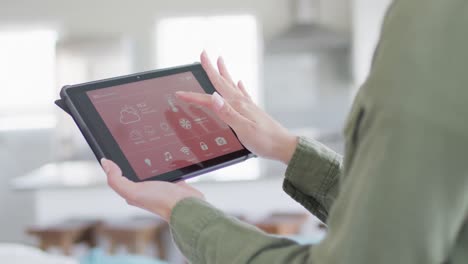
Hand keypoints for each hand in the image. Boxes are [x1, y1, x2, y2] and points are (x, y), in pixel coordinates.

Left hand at [101, 158, 203, 220]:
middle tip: (132, 146)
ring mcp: (160, 184)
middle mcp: (145, 189)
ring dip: (152, 159)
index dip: (115, 164)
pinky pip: (167, 167)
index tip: (113, 150)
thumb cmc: (161, 202)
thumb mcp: (133, 191)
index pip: (120, 176)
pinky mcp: (173, 180)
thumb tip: (105, 163)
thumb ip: (116, 180)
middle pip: (136, 170)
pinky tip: (167, 156)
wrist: (186, 204)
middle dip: (134, 159)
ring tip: (149, 148)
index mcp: (133, 192)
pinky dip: (167, 161)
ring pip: (151, 167)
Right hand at [176, 51, 297, 163]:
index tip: (180, 92)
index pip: (210, 99)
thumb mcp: (244, 129)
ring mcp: (248, 105)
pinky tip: (239, 82)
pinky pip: (243, 93)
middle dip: (211, 68)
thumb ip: (228, 114)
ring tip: (219, 59)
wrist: (283, 146)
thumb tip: (213, 97)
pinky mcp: (253, 111)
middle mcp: (242, 102)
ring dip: (224, 72)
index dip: (193, 96)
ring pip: (231, 85)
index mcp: (237, 106)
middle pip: (222, 82)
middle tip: (204, 54)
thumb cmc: (265, 141)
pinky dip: (239, 86)